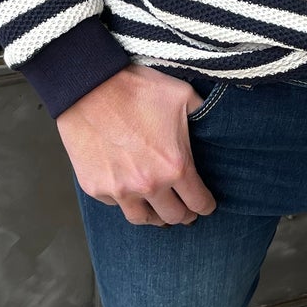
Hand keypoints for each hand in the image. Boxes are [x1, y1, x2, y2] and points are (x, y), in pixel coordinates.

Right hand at [56, 65, 217, 226]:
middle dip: (183, 215)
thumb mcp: (182, 96)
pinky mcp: (96, 188)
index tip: (206, 206)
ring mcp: (119, 190)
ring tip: (158, 211)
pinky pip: (115, 204)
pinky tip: (129, 189)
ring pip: (142, 219)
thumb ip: (203, 115)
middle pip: (173, 217)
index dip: (206, 206)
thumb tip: (218, 122)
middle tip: (184, 210)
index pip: (199, 203)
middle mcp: (148, 184)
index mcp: (175, 166)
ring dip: (154, 216)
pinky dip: (124, 199)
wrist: (88, 87)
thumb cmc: (135, 89)